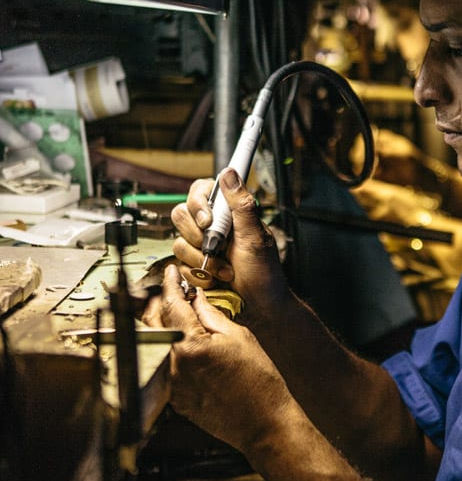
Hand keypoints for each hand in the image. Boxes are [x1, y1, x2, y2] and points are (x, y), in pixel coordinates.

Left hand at [143, 264, 293, 451]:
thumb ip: (213, 314)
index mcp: (191, 345)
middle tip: (173, 292)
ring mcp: (172, 384)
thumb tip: (198, 298)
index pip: (172, 304)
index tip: (171, 273)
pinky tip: (186, 345)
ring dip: (163, 326)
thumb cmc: (259, 382)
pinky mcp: (175, 399)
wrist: (264, 422)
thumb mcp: (240, 337)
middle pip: (154, 323)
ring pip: (156, 345)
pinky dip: (169, 350)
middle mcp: (174, 365)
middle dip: (160, 303)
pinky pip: (164, 366)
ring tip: (179, 316)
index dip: (171, 284)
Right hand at [171, 168, 294, 318]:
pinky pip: (179, 265)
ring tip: (225, 269)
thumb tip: (230, 173)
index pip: (200, 190)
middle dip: (198, 236)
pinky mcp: (193, 266)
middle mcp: (212, 226)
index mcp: (228, 213)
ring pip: (178, 242)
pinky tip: (217, 279)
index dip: (198, 202)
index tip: (208, 220)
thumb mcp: (255, 236)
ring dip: (202, 260)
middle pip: (181, 214)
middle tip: (218, 247)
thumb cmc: (264, 272)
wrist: (260, 307)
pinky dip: (198, 275)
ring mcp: (200, 246)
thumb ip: (242, 205)